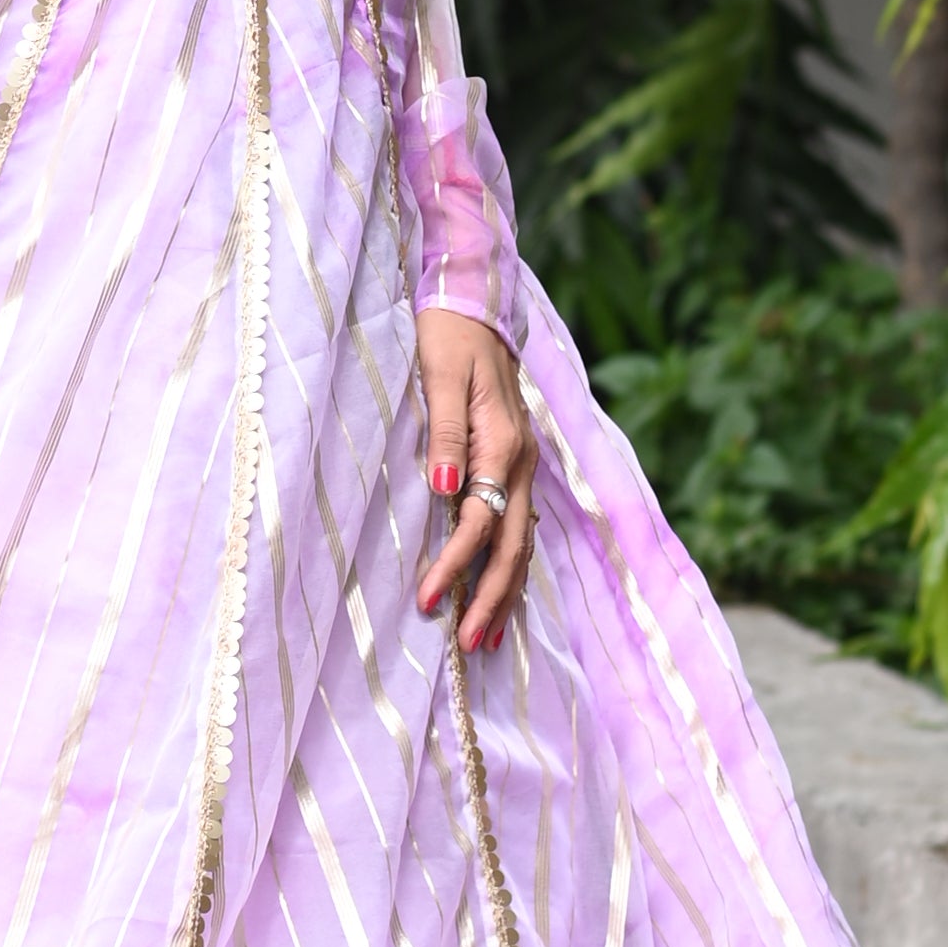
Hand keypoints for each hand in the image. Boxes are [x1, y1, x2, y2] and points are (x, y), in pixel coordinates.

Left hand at [413, 309, 534, 655]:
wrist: (472, 302)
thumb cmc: (447, 335)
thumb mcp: (441, 375)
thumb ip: (445, 432)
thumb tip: (446, 488)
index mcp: (502, 443)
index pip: (481, 520)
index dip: (456, 564)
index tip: (427, 601)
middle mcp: (519, 460)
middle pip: (511, 544)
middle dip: (491, 596)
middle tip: (469, 644)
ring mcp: (520, 463)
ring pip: (520, 540)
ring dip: (504, 589)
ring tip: (484, 636)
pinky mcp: (512, 462)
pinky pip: (516, 524)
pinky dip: (507, 562)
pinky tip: (498, 587)